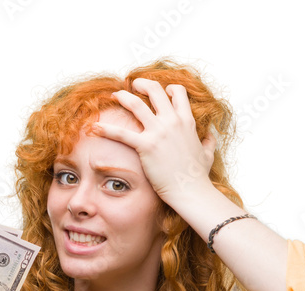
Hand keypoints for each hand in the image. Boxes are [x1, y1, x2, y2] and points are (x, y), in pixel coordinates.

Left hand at [92, 78, 216, 204]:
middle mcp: (172, 121)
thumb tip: (210, 136)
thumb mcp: (207, 154)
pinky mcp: (146, 146)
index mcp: (186, 121)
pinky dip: (105, 129)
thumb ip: (208, 142)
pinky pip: (121, 133)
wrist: (191, 191)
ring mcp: (158, 132)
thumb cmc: (198, 176)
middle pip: (154, 90)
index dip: (167, 89)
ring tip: (115, 96)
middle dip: (142, 84)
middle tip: (133, 85)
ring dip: (123, 96)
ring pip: (136, 104)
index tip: (161, 91)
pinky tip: (93, 127)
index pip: (177, 92)